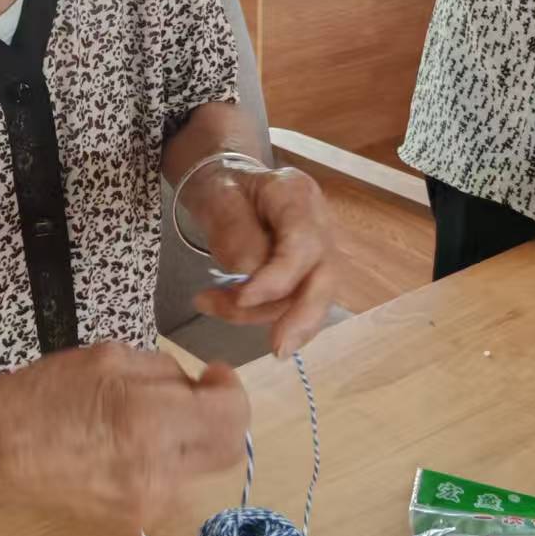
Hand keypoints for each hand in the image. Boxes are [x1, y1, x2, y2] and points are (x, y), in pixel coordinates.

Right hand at [0, 344, 248, 530]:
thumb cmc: (42, 393)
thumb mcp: (109, 358)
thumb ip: (164, 371)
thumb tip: (199, 386)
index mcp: (150, 419)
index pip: (232, 414)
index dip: (231, 389)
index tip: (212, 376)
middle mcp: (158, 470)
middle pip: (230, 449)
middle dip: (220, 418)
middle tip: (193, 396)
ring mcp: (148, 503)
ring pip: (202, 467)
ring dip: (191, 440)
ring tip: (146, 421)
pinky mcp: (135, 522)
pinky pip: (173, 485)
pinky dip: (165, 462)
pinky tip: (126, 447)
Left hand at [181, 161, 335, 357]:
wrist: (228, 186)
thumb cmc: (223, 188)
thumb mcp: (218, 198)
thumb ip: (236, 234)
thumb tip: (252, 277)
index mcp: (298, 196)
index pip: (303, 245)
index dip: (278, 278)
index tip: (242, 298)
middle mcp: (319, 225)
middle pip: (325, 279)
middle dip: (302, 318)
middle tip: (277, 349)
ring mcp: (318, 252)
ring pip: (307, 299)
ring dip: (258, 314)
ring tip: (209, 302)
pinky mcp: (306, 275)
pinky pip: (294, 304)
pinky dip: (261, 316)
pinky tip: (227, 310)